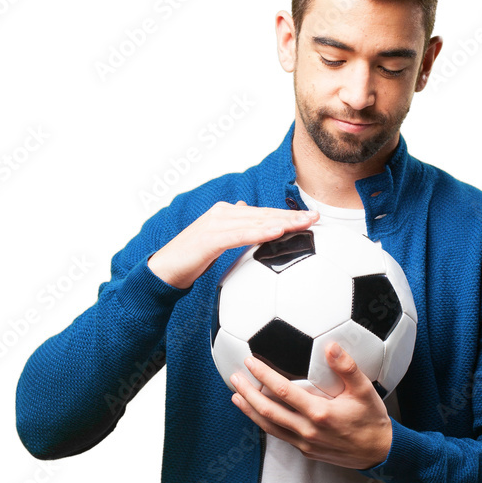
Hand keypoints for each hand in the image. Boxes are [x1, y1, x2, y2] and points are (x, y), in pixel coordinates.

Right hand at [147, 200, 318, 288]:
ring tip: (304, 224)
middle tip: (317, 218)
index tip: (311, 217)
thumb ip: (233, 229)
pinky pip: (240, 235)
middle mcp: (223, 213)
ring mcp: (216, 223)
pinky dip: (260, 233)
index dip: (287, 214)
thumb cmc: (191, 259)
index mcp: (227, 214)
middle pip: (263, 214)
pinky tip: (277, 233)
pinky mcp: (210, 238)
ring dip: (282, 222)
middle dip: (291, 215)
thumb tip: (246, 213)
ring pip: (255, 221)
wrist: (164, 270)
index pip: (263, 214)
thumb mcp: (216, 243)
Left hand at [229, 343, 392, 469]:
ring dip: (250, 410)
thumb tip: (331, 346)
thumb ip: (347, 367)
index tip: (250, 362)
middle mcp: (307, 431)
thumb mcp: (364, 390)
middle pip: (267, 410)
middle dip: (247, 393)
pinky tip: (259, 415)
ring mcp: (305, 443)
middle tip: (234, 378)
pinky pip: (280, 435)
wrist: (380, 452)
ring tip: (236, 397)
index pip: (282, 391)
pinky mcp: (307, 451)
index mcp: (319, 413)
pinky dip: (265, 423)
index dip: (263, 375)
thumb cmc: (373, 419)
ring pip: (269, 426)